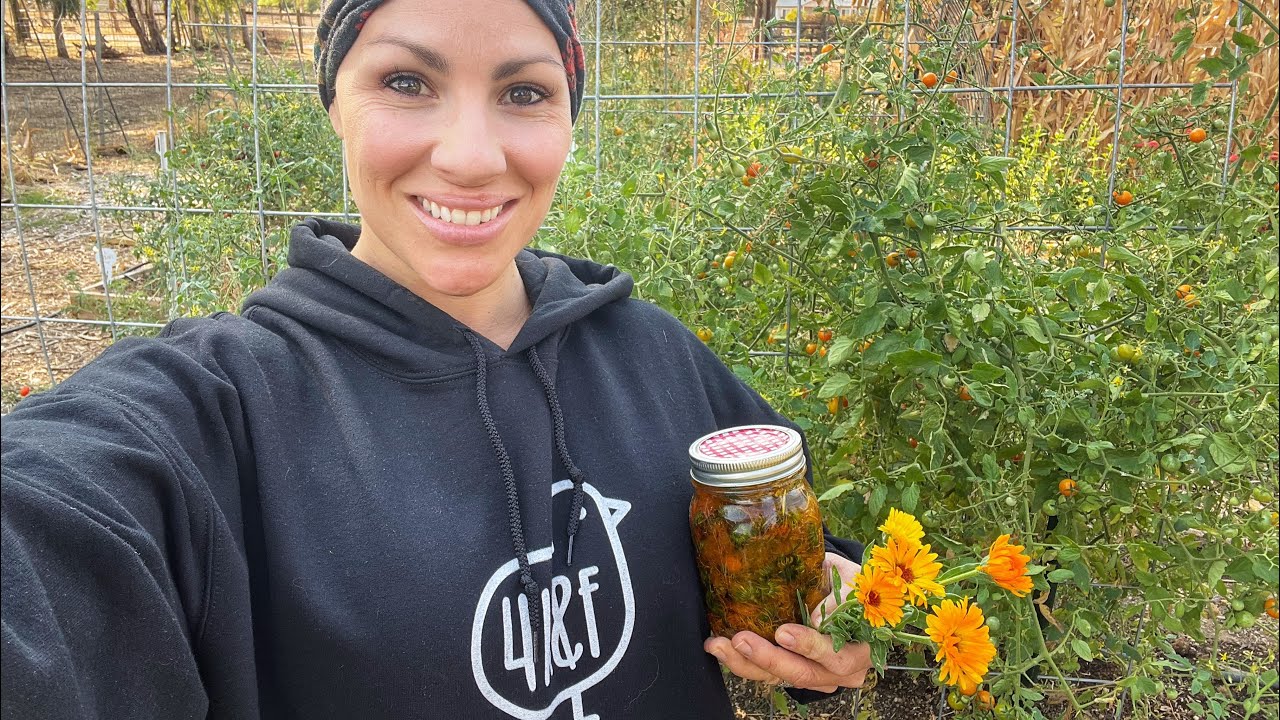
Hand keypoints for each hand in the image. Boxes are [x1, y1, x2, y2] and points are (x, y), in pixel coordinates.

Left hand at [704, 553, 870, 692]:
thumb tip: (817, 617)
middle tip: (741, 640)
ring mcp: (817, 676)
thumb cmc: (850, 584)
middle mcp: (841, 671)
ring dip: (746, 663)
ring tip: (719, 645)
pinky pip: (767, 676)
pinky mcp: (794, 675)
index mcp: (861, 648)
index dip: (809, 647)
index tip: (782, 632)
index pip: (837, 656)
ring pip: (780, 679)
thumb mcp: (852, 579)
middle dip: (769, 658)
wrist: (846, 594)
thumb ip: (840, 594)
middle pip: (803, 674)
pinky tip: (722, 648)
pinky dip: (743, 663)